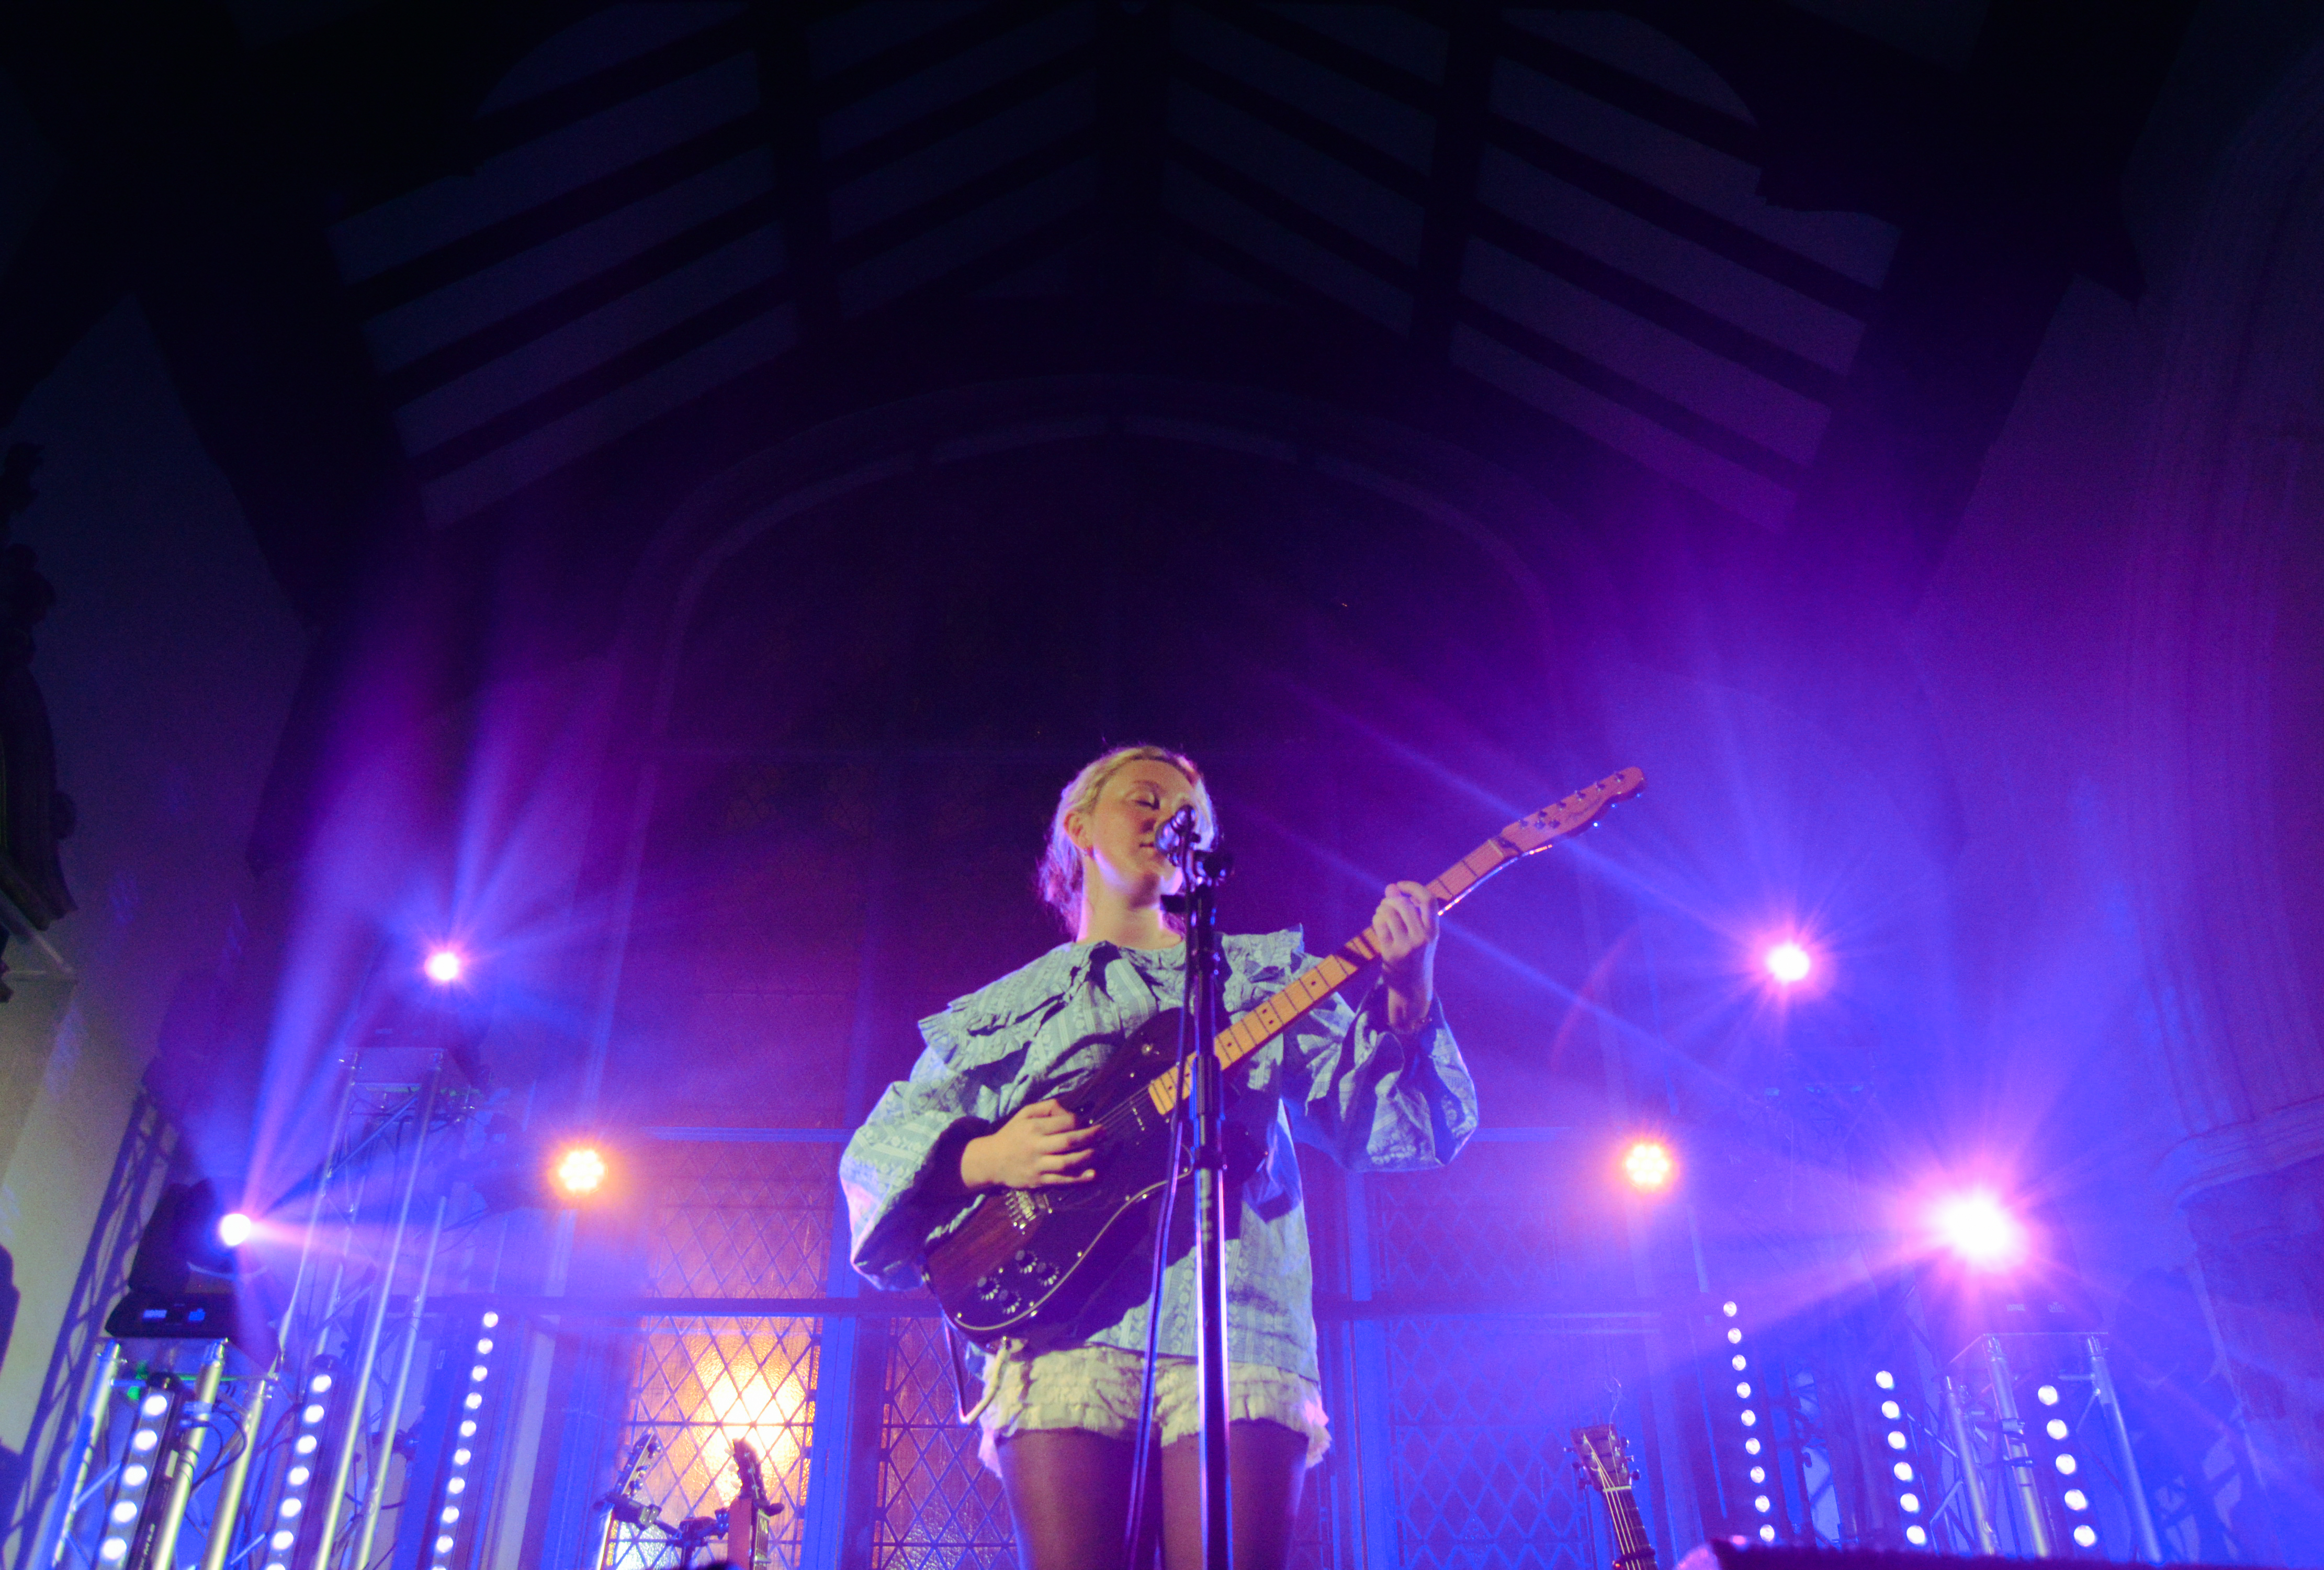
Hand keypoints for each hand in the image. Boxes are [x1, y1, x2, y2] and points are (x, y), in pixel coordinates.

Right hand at [959, 1100, 1098, 1190]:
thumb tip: (1069, 1110)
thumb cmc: (1012, 1134)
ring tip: (1098, 1151)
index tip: (1086, 1122)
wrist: (991, 1161)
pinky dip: (1078, 1178)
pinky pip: (1061, 1180)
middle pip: (1069, 1141)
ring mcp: (1037, 1166)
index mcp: (1033, 1127)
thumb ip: (1046, 1108)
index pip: (1064, 1122)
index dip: (1079, 1121)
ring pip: (1067, 1162)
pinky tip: (1092, 1174)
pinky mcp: (1038, 1181)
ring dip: (1087, 1156)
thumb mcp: (1024, 1114)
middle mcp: (1036, 1146)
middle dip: (1090, 1137)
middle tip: (1103, 1133)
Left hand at [1369, 881, 1438, 1030]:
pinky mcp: (1391, 953)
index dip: (1413, 887)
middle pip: (1404, 904)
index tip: (1401, 885)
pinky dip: (1376, 919)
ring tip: (1382, 913)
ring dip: (1382, 909)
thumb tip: (1391, 886)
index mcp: (1433, 931)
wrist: (1412, 989)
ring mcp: (1407, 946)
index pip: (1429, 900)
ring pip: (1389, 913)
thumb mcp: (1420, 934)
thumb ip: (1409, 910)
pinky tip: (1378, 922)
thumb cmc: (1416, 956)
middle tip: (1386, 903)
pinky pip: (1379, 925)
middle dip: (1391, 899)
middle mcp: (1423, 938)